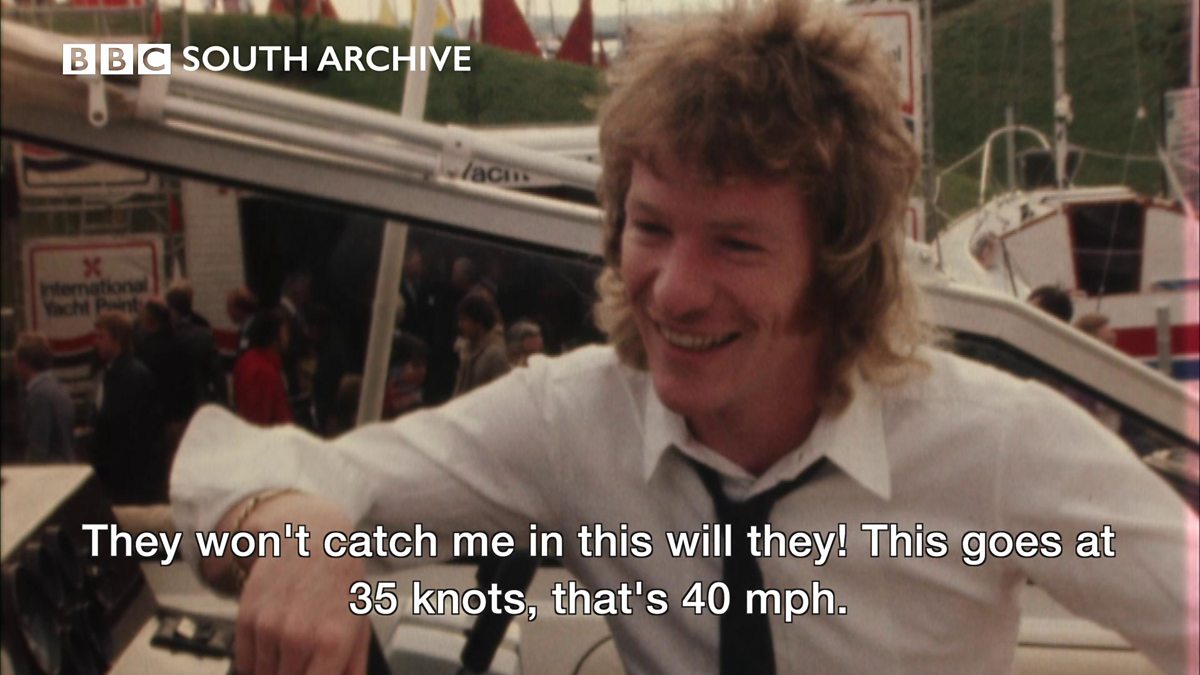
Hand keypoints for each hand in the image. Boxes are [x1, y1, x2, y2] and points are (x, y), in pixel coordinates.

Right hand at [211, 494, 371, 674]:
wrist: (311, 535)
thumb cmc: (339, 580)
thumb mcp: (358, 622)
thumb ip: (353, 665)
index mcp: (332, 642)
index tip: (310, 674)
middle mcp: (299, 638)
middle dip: (295, 674)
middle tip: (303, 659)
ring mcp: (270, 629)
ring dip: (275, 669)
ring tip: (291, 646)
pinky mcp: (247, 619)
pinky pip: (244, 662)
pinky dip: (255, 660)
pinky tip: (273, 641)